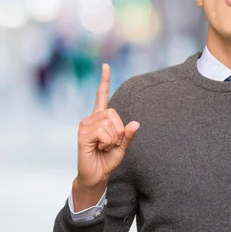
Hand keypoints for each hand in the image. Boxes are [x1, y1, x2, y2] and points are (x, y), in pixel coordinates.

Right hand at [72, 64, 139, 209]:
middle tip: (111, 143)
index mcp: (100, 118)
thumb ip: (129, 135)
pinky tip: (99, 148)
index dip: (104, 81)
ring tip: (104, 146)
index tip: (106, 66)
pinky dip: (108, 142)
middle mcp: (90, 119)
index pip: (101, 96)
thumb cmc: (108, 159)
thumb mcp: (123, 146)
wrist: (97, 175)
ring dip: (113, 138)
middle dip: (119, 130)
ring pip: (109, 123)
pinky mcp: (82, 136)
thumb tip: (136, 123)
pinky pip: (103, 132)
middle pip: (113, 113)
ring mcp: (84, 126)